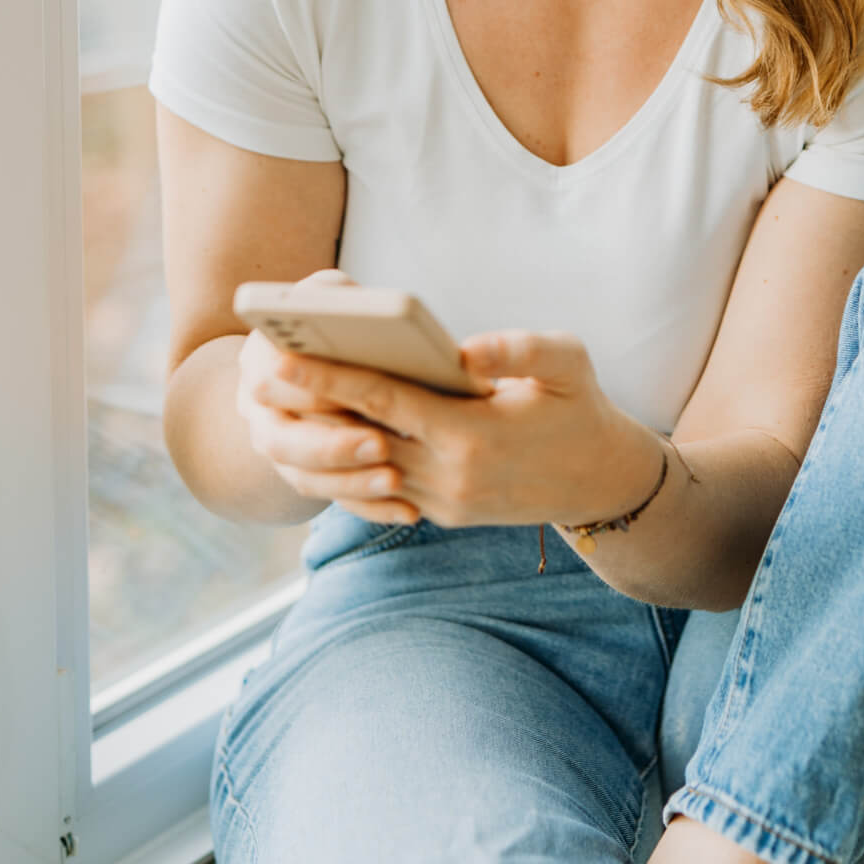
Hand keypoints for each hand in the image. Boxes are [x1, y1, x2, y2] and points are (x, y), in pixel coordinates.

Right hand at [235, 268, 425, 523]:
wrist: (321, 353)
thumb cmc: (342, 317)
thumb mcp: (341, 298)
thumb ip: (351, 302)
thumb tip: (384, 317)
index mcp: (261, 352)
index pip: (274, 375)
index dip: (310, 388)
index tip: (348, 397)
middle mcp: (256, 403)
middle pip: (283, 437)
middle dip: (332, 445)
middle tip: (381, 447)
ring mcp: (275, 443)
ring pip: (303, 476)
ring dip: (350, 482)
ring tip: (396, 482)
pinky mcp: (302, 472)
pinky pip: (330, 498)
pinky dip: (367, 507)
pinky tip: (407, 512)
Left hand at [260, 319, 658, 531]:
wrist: (602, 481)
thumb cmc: (583, 408)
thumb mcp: (569, 362)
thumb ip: (520, 348)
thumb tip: (463, 351)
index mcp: (472, 435)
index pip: (384, 402)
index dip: (330, 377)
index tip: (283, 355)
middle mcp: (448, 476)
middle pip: (360, 436)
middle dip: (310, 406)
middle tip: (261, 370)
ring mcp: (443, 502)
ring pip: (364, 466)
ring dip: (322, 436)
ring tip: (282, 399)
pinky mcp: (443, 515)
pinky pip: (383, 488)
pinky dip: (351, 462)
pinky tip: (324, 431)